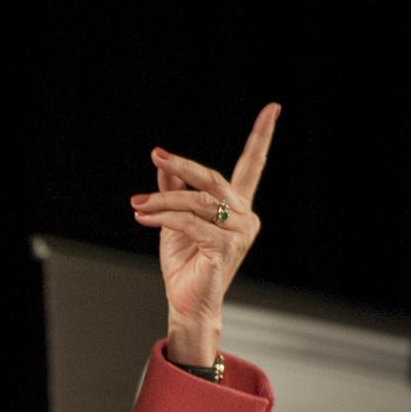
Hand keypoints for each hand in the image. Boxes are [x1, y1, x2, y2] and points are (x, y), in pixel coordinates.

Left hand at [131, 103, 279, 365]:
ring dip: (162, 202)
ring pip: (197, 203)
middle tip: (157, 155)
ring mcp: (239, 234)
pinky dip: (165, 219)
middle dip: (182, 166)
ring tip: (136, 205)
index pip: (253, 166)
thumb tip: (163, 163)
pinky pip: (191, 224)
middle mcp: (245, 217)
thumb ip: (174, 191)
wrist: (186, 303)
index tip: (274, 108)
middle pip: (213, 179)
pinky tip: (144, 218)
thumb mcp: (175, 221)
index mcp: (238, 207)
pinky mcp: (226, 249)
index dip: (261, 136)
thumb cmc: (185, 264)